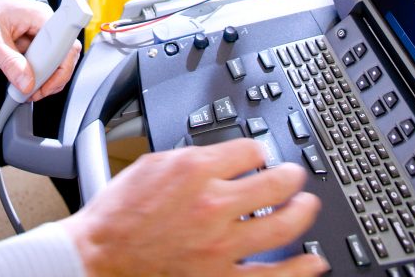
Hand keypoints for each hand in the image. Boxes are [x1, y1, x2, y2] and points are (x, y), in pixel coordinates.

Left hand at [0, 0, 80, 100]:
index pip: (66, 48)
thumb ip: (10, 63)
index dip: (58, 71)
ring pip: (49, 56)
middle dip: (50, 77)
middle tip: (34, 91)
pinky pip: (35, 53)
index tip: (42, 86)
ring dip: (39, 74)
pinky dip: (30, 67)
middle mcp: (42, 20)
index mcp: (41, 16)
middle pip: (62, 54)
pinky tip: (19, 75)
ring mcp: (34, 26)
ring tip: (24, 86)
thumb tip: (27, 83)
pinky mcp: (25, 32)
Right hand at [62, 140, 327, 276]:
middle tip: (296, 175)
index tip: (261, 154)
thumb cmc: (119, 212)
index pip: (249, 150)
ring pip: (282, 226)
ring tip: (309, 206)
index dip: (259, 150)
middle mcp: (213, 205)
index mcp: (195, 170)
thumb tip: (221, 154)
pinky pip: (271, 276)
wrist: (101, 254)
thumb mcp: (153, 163)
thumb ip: (192, 156)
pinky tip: (314, 262)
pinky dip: (298, 270)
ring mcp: (221, 245)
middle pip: (274, 182)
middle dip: (291, 175)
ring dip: (303, 212)